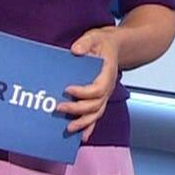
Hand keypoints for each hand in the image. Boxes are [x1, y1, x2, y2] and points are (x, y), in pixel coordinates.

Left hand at [58, 26, 121, 141]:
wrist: (115, 47)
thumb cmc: (103, 43)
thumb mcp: (95, 37)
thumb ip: (86, 43)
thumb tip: (75, 50)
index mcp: (107, 74)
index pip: (97, 89)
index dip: (83, 92)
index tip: (67, 89)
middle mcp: (107, 88)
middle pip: (95, 105)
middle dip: (77, 110)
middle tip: (59, 108)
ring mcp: (104, 96)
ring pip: (96, 114)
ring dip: (83, 123)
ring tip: (68, 129)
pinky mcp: (99, 99)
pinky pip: (96, 116)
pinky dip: (90, 128)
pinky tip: (81, 137)